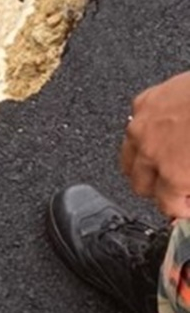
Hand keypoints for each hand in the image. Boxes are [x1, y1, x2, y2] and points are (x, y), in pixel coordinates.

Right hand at [121, 71, 189, 218]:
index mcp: (174, 173)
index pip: (166, 207)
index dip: (179, 210)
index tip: (185, 206)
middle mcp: (151, 151)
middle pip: (138, 186)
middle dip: (157, 190)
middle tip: (176, 186)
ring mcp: (142, 125)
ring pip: (128, 158)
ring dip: (143, 165)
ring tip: (165, 161)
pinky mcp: (142, 102)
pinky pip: (134, 127)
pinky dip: (146, 134)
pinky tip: (166, 132)